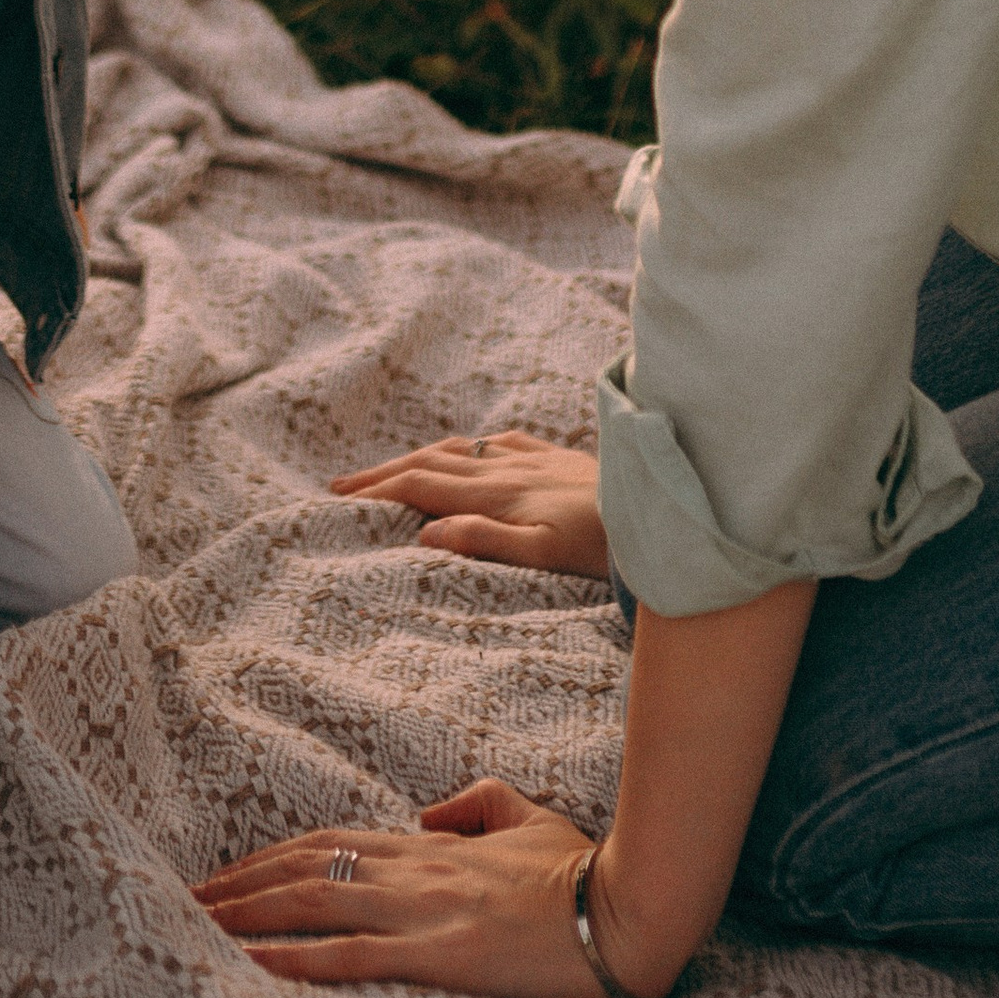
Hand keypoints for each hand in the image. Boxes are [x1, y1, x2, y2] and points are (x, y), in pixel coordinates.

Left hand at [196, 780, 656, 997]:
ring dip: (245, 915)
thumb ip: (477, 804)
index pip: (328, 842)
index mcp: (431, 844)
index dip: (270, 856)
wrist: (628, 910)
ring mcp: (422, 912)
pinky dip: (292, 959)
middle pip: (303, 868)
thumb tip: (427, 813)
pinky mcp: (438, 955)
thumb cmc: (584, 871)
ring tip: (192, 927)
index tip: (226, 875)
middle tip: (181, 901)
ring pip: (312, 904)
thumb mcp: (529, 817)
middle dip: (237, 885)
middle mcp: (413, 870)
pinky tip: (250, 965)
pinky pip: (350, 957)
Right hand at [331, 428, 609, 577]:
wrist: (658, 511)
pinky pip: (499, 443)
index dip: (378, 491)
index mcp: (496, 493)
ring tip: (391, 469)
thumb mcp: (542, 554)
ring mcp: (531, 458)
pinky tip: (472, 451)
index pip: (422, 486)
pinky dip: (469, 447)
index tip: (340, 499)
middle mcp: (507, 467)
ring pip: (460, 450)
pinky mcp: (555, 457)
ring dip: (418, 457)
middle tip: (342, 484)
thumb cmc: (602, 545)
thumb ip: (484, 539)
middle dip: (383, 472)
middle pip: (430, 462)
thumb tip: (424, 533)